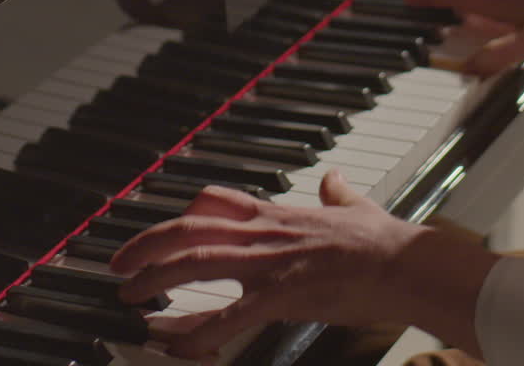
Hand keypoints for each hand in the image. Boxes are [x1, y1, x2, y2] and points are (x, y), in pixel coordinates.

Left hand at [112, 172, 446, 359]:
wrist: (405, 265)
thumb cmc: (384, 242)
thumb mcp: (357, 207)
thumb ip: (339, 194)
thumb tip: (335, 179)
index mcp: (277, 216)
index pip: (215, 202)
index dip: (182, 215)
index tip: (162, 231)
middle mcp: (264, 234)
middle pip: (190, 229)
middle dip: (147, 246)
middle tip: (118, 266)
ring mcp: (270, 263)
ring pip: (196, 262)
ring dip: (156, 280)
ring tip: (129, 298)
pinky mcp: (282, 295)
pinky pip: (228, 316)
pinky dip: (196, 331)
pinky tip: (175, 344)